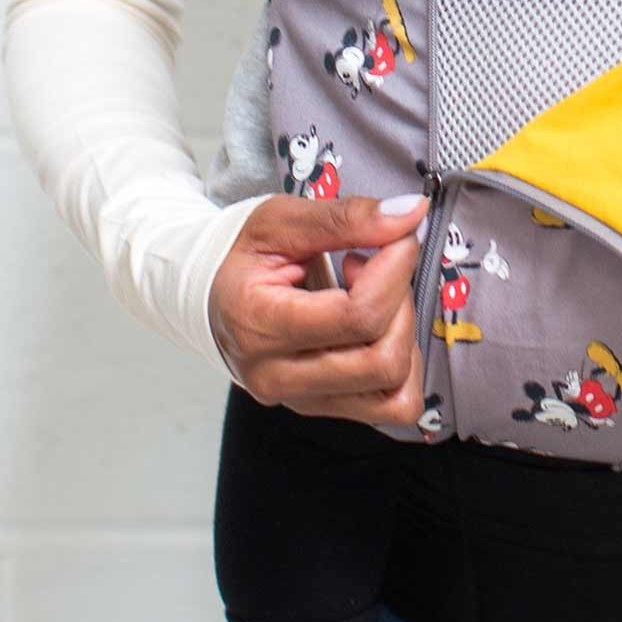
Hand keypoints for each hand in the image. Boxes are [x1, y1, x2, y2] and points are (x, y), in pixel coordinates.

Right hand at [208, 192, 427, 422]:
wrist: (209, 294)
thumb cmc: (241, 254)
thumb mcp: (283, 219)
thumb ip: (347, 217)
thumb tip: (412, 214)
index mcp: (260, 324)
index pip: (357, 316)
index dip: (395, 270)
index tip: (395, 237)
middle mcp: (278, 376)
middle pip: (383, 361)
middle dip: (401, 302)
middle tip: (377, 267)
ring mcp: (299, 400)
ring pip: (394, 392)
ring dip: (403, 336)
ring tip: (373, 298)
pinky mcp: (319, 407)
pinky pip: (389, 406)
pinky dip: (401, 365)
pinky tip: (376, 328)